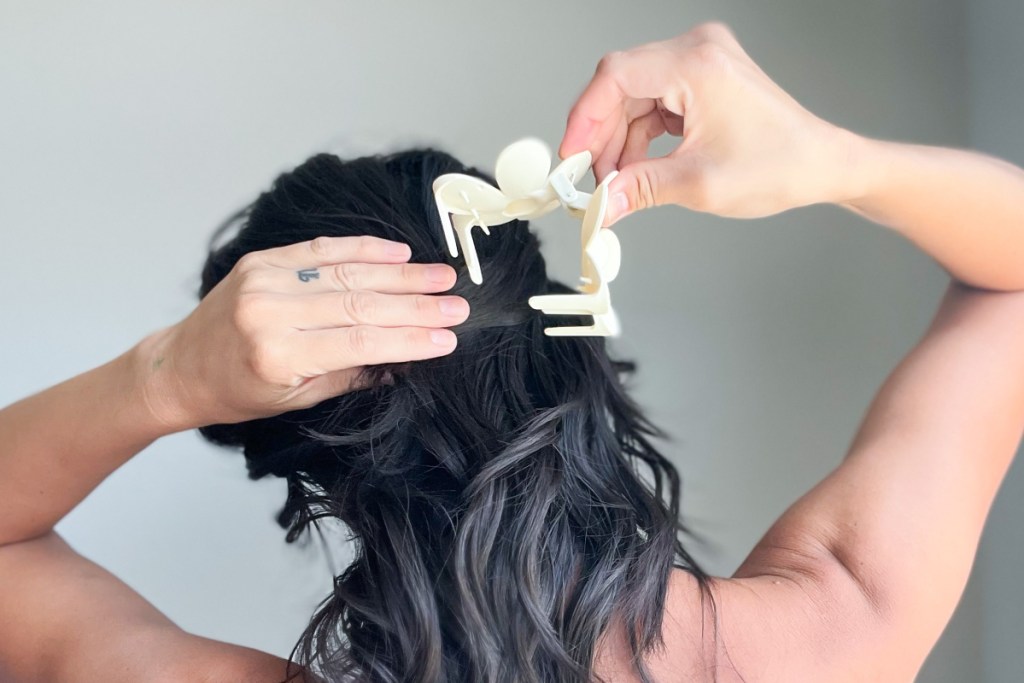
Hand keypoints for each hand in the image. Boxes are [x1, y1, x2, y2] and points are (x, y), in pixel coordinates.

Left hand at [142, 236, 468, 428]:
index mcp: (277, 355)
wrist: (179, 366)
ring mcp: (264, 280)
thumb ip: (351, 374)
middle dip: (415, 304)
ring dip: (400, 274)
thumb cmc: (237, 393)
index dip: (408, 338)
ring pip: (347, 272)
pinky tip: (398, 253)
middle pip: (360, 303)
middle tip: (456, 304)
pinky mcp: (262, 261)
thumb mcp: (296, 399)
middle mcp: (270, 311)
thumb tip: (405, 360)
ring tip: (441, 277)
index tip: (446, 337)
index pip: (359, 341)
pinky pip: (321, 250)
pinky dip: (363, 249)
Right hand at [561, 22, 859, 223]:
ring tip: (616, 182)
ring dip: (618, 140)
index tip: (572, 157)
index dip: (584, 118)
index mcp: (698, 65)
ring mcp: (701, 61)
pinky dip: (639, 135)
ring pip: (633, 96)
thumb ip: (639, 190)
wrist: (822, 165)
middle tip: (588, 178)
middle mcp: (698, 51)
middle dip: (601, 136)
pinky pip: (653, 102)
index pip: (616, 76)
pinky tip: (635, 167)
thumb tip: (599, 205)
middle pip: (621, 85)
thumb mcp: (698, 183)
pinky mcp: (702, 78)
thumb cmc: (781, 164)